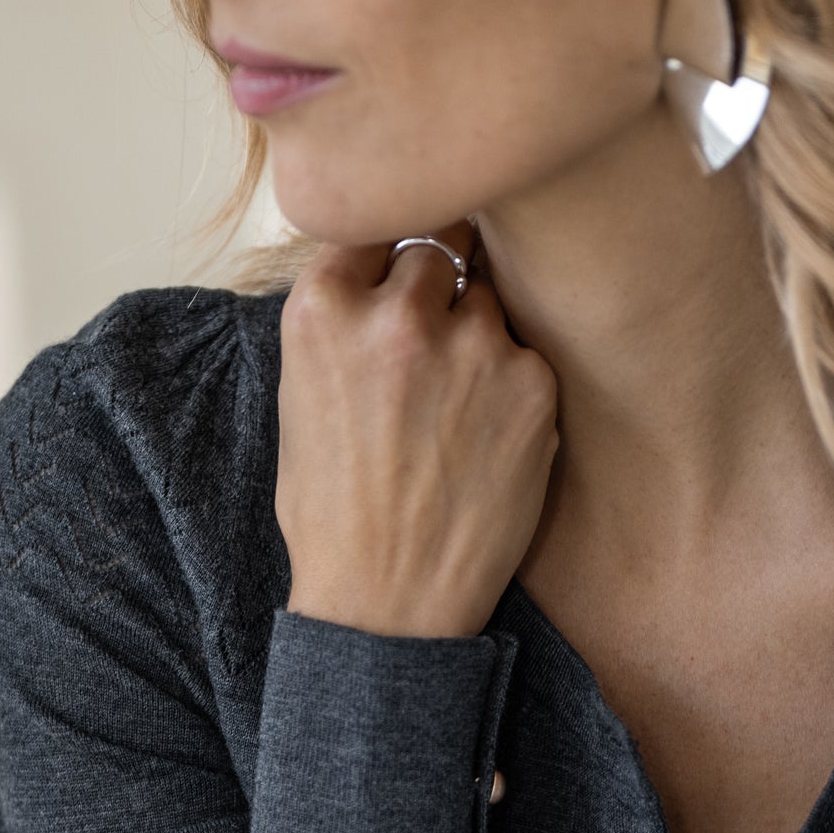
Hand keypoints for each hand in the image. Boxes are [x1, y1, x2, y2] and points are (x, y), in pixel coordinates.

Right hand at [276, 217, 560, 639]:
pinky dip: (513, 390)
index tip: (392, 290)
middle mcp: (397, 316)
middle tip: (430, 357)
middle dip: (435, 290)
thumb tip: (391, 261)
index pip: (370, 224)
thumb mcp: (302, 399)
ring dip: (479, 338)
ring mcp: (472, 347)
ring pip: (489, 300)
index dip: (385, 260)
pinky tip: (486, 446)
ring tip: (457, 415)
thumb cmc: (336, 514)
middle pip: (437, 248)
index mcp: (321, 311)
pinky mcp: (531, 384)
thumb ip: (344, 321)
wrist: (387, 608)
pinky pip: (528, 356)